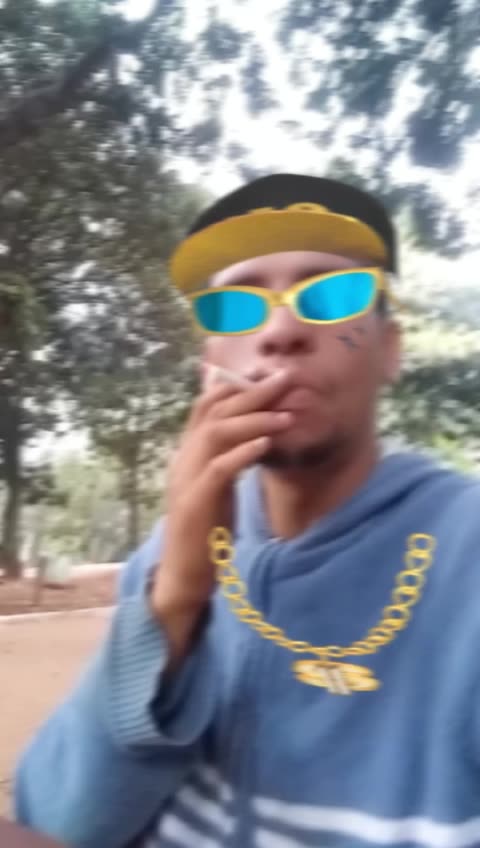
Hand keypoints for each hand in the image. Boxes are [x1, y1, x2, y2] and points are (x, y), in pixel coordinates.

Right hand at [150, 370, 293, 667]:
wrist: (183, 576)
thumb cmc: (206, 532)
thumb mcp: (219, 488)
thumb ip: (229, 459)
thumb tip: (254, 435)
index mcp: (188, 454)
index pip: (206, 406)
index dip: (236, 385)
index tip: (268, 374)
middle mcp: (183, 460)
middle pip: (214, 411)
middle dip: (252, 392)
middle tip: (285, 379)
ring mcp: (186, 481)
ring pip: (216, 434)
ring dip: (253, 419)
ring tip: (285, 414)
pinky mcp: (195, 505)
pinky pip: (218, 470)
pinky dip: (243, 453)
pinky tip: (266, 445)